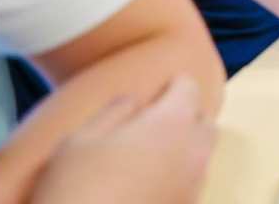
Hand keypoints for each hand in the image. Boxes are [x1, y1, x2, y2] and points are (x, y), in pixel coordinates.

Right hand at [33, 76, 214, 203]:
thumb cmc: (75, 192)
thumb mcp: (80, 140)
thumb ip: (115, 111)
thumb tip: (135, 101)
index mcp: (172, 123)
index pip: (188, 88)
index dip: (173, 85)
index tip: (161, 89)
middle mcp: (193, 154)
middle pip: (203, 123)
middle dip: (187, 116)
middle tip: (157, 122)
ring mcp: (193, 190)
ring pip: (200, 158)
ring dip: (184, 150)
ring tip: (152, 157)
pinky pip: (190, 189)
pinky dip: (178, 182)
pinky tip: (149, 190)